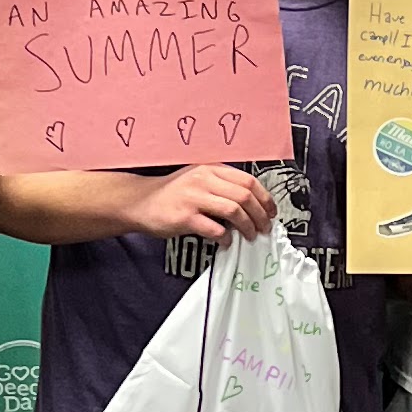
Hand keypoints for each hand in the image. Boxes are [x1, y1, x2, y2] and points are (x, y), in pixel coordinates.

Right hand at [131, 162, 275, 242]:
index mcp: (211, 169)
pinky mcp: (185, 217)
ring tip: (249, 236)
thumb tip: (252, 204)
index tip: (271, 211)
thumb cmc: (171, 194)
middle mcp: (204, 180)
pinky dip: (225, 237)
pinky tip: (226, 241)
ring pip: (234, 211)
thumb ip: (222, 186)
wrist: (140, 201)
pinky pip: (215, 228)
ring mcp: (194, 198)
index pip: (248, 181)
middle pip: (244, 196)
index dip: (265, 198)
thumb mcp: (198, 180)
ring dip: (247, 227)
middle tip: (264, 228)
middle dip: (260, 215)